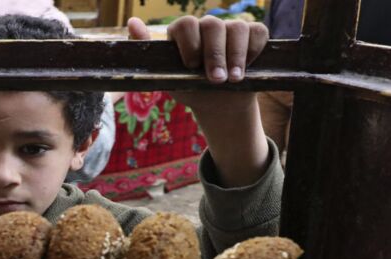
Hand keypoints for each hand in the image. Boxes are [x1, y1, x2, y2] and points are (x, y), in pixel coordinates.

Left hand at [128, 16, 266, 114]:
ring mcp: (230, 29)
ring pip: (238, 28)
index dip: (190, 44)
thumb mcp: (165, 76)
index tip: (191, 67)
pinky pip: (258, 32)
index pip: (186, 25)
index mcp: (184, 33)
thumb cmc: (189, 87)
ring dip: (236, 56)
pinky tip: (248, 69)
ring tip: (233, 80)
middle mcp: (207, 26)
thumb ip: (147, 50)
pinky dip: (254, 50)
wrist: (218, 104)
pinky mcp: (252, 36)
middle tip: (216, 81)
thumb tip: (132, 22)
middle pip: (213, 25)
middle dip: (215, 54)